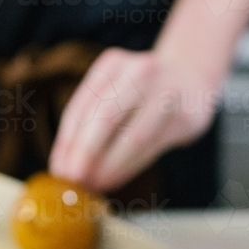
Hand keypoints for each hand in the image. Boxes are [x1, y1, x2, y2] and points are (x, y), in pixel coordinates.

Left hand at [48, 47, 219, 192]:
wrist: (191, 81)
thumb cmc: (140, 95)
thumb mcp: (114, 93)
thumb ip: (90, 122)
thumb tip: (65, 167)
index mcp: (112, 64)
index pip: (82, 106)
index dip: (67, 141)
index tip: (58, 169)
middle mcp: (140, 72)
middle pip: (106, 116)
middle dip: (86, 153)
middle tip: (74, 180)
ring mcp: (166, 91)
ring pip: (133, 136)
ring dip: (110, 166)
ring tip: (95, 185)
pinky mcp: (185, 116)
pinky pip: (151, 147)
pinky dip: (129, 167)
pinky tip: (115, 179)